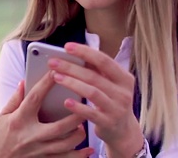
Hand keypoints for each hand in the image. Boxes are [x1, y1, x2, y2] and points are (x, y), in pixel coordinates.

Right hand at [0, 72, 94, 157]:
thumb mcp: (2, 117)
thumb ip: (15, 99)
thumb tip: (24, 82)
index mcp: (19, 120)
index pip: (35, 98)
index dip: (46, 83)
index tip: (56, 71)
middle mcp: (31, 136)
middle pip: (59, 127)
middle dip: (75, 117)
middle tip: (85, 106)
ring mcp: (39, 151)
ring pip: (66, 144)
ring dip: (78, 135)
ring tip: (82, 125)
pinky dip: (79, 155)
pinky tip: (88, 150)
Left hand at [48, 43, 143, 157]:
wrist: (123, 130)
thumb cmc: (112, 101)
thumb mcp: (111, 84)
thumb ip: (97, 70)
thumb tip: (74, 52)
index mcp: (124, 78)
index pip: (103, 60)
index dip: (85, 52)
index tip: (67, 47)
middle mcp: (123, 92)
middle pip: (94, 76)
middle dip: (71, 67)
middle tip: (53, 62)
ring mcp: (116, 108)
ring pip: (92, 92)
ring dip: (72, 83)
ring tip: (56, 77)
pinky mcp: (108, 123)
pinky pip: (90, 113)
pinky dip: (78, 106)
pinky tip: (66, 101)